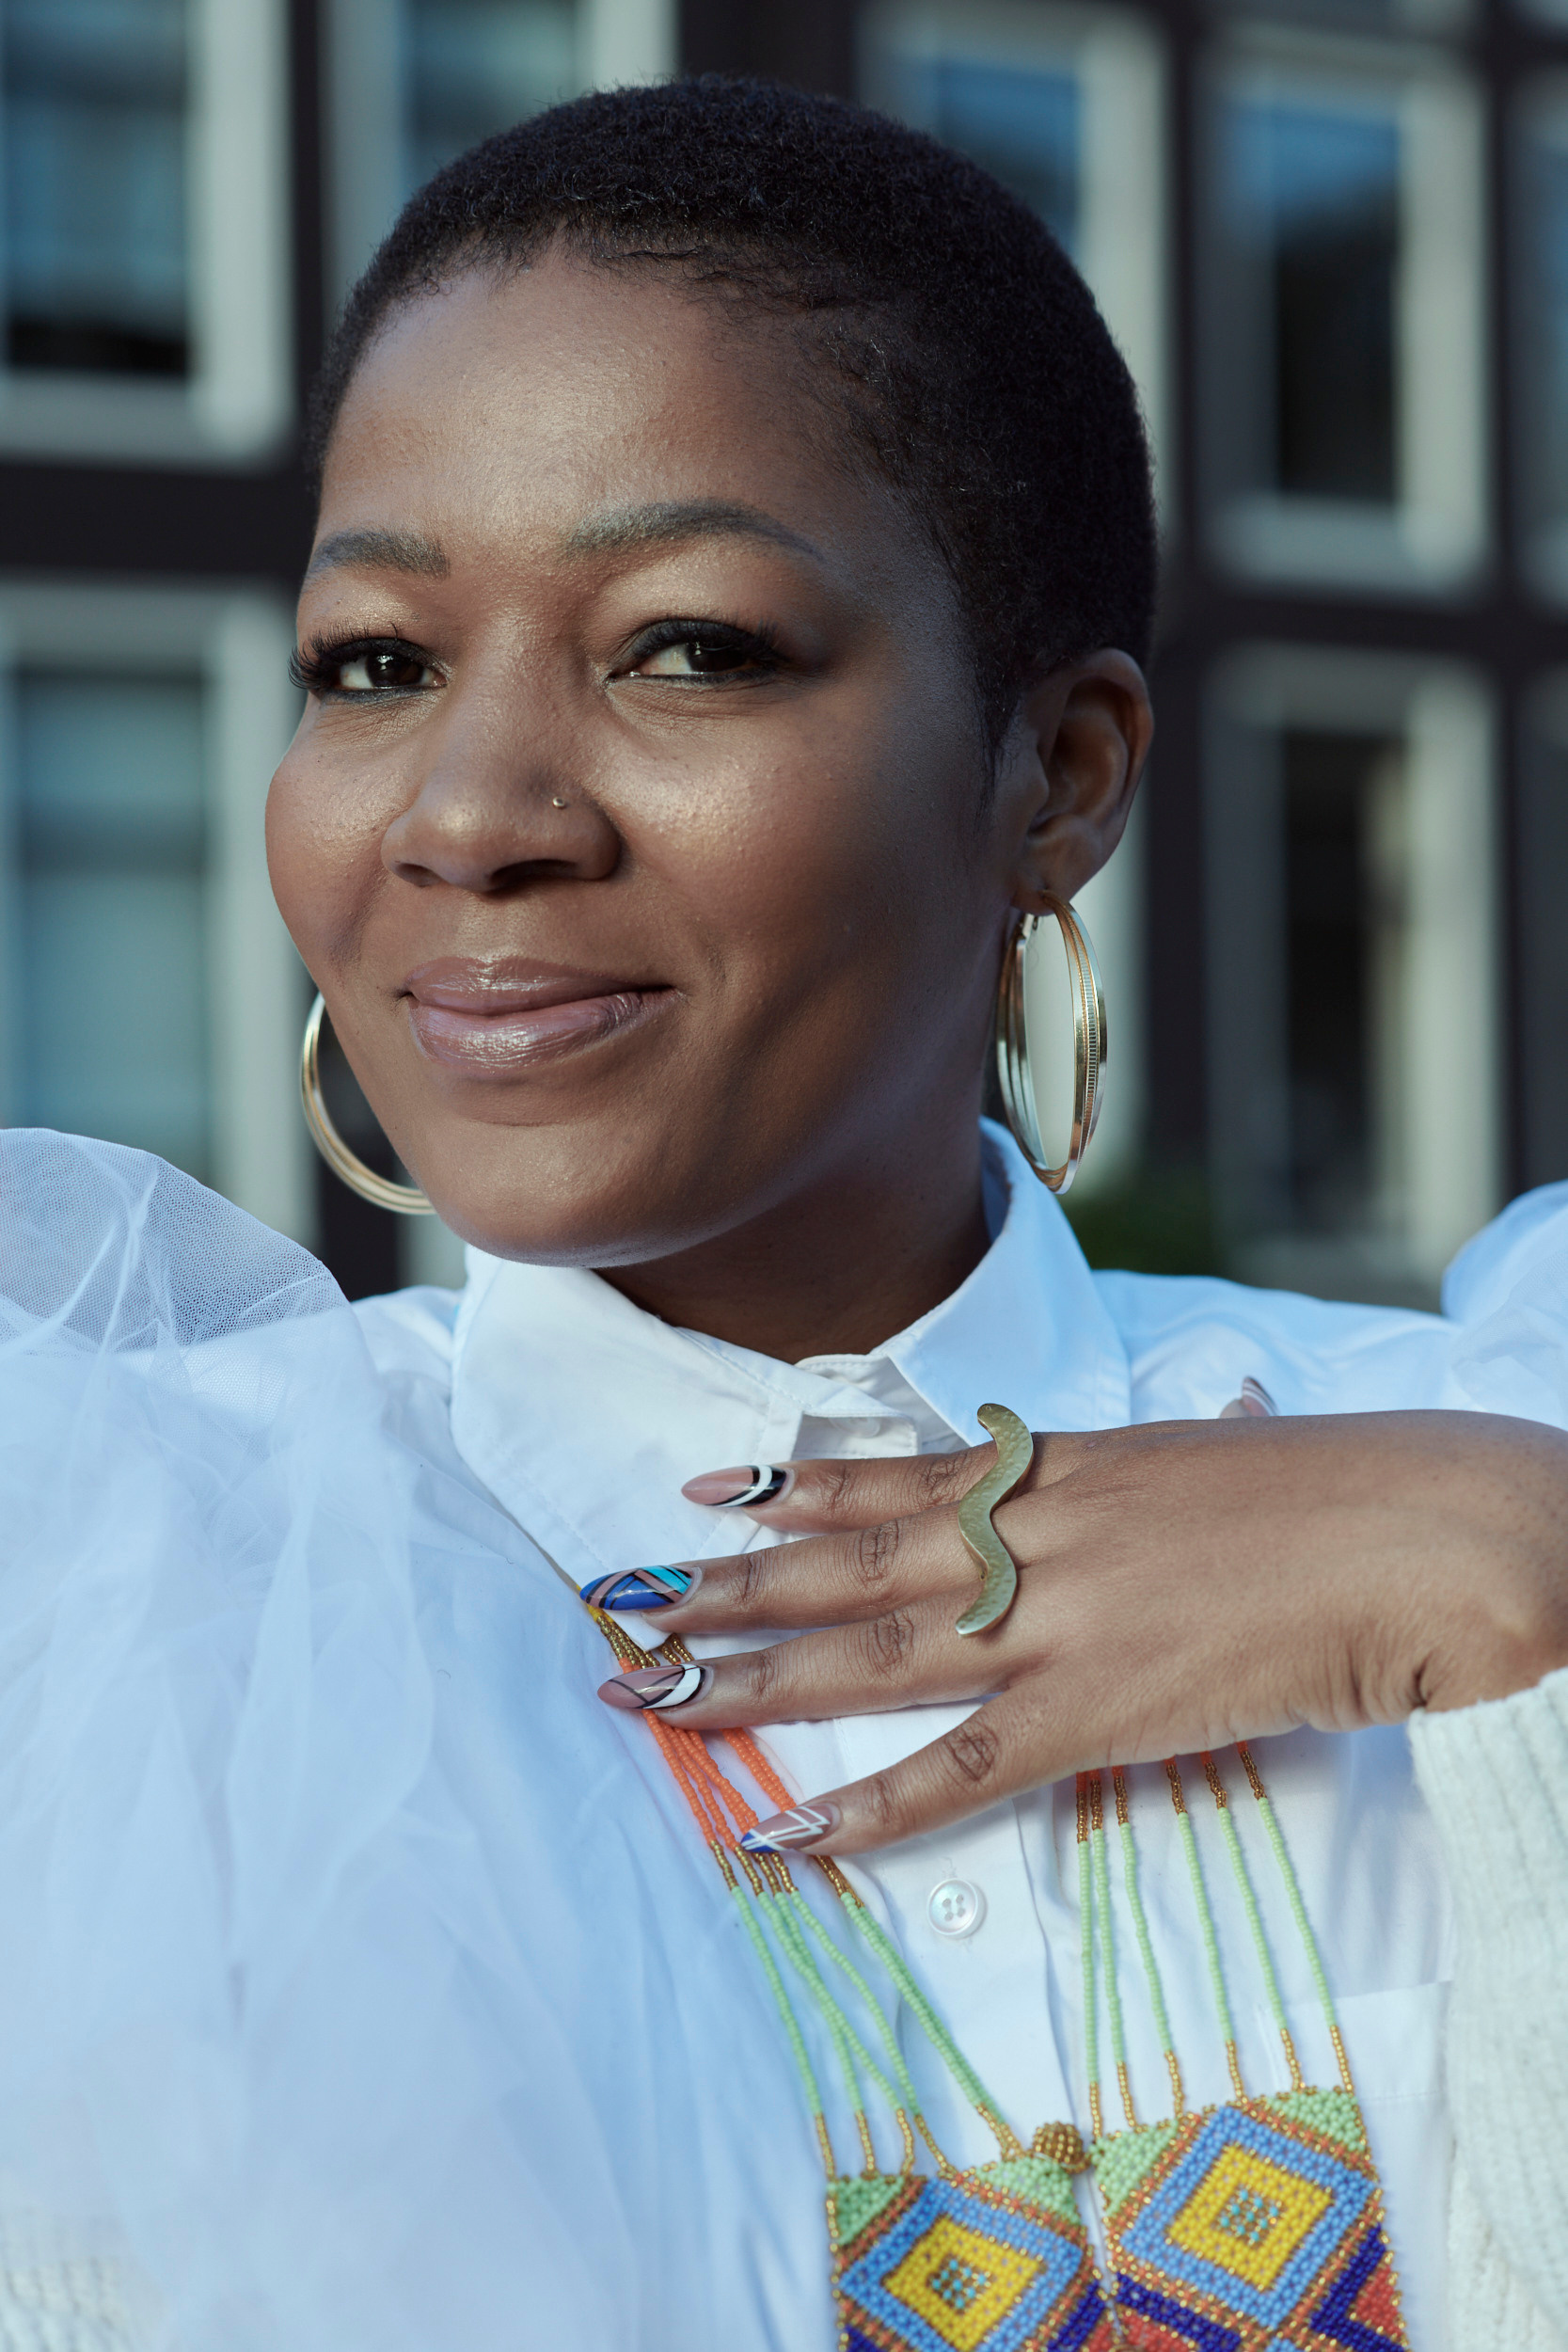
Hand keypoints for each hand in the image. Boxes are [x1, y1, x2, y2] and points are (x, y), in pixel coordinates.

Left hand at [595, 1411, 1567, 1853]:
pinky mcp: (1098, 1712)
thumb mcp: (1223, 1456)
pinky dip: (869, 1809)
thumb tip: (1200, 1422)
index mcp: (1067, 1468)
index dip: (803, 1487)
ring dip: (756, 1678)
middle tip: (623, 1598)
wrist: (1421, 1536)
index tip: (713, 1490)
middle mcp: (1037, 1535)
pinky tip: (789, 1834)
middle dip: (734, 1584)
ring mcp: (1057, 1621)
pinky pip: (960, 1770)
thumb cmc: (1341, 1494)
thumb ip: (1163, 1471)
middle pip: (854, 1564)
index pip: (906, 1478)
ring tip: (653, 1694)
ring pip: (874, 1656)